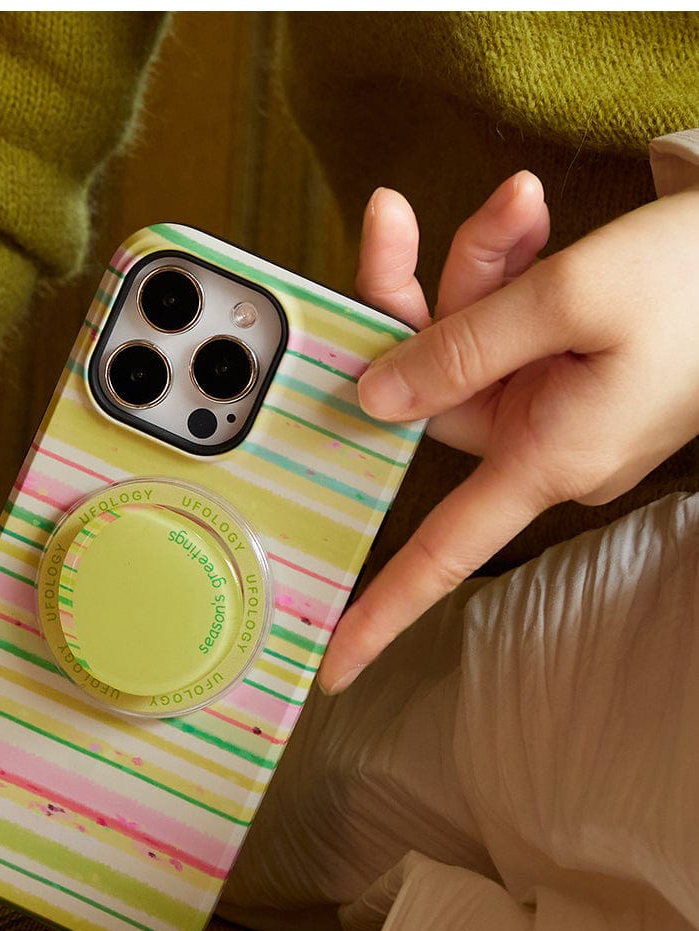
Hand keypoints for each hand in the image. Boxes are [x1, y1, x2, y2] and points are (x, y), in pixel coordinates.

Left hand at [319, 177, 698, 692]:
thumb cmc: (698, 279)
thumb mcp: (573, 295)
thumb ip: (461, 345)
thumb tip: (373, 395)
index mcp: (547, 457)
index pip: (443, 554)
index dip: (381, 612)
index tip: (329, 665)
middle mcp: (542, 445)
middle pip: (427, 391)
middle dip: (421, 298)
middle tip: (398, 215)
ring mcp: (554, 408)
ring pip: (462, 345)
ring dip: (474, 269)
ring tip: (521, 205)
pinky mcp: (567, 373)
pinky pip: (504, 330)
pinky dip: (504, 273)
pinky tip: (528, 219)